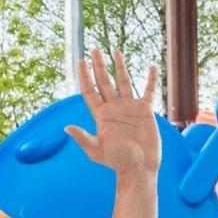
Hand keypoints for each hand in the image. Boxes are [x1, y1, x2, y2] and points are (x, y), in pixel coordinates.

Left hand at [64, 49, 160, 175]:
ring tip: (115, 50)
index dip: (84, 76)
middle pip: (104, 81)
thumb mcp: (96, 151)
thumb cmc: (117, 161)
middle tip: (94, 49)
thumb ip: (83, 138)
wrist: (139, 167)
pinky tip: (150, 66)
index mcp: (100, 115)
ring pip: (123, 81)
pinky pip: (148, 91)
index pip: (90, 90)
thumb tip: (66, 128)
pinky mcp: (145, 111)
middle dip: (99, 66)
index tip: (80, 61)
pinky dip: (150, 79)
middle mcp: (113, 108)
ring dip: (119, 66)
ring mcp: (129, 108)